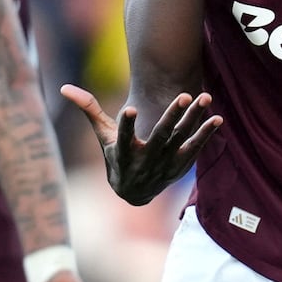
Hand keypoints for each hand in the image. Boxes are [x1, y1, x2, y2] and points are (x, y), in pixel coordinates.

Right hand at [60, 85, 221, 205]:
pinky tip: (217, 118)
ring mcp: (164, 165)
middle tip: (184, 96)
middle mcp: (144, 161)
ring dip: (194, 120)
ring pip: (181, 140)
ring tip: (205, 98)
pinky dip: (206, 135)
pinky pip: (195, 149)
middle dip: (172, 117)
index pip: (123, 138)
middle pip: (160, 137)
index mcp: (122, 153)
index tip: (130, 109)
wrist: (134, 194)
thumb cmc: (116, 157)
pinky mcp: (179, 167)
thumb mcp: (102, 136)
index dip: (126, 125)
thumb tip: (63, 87)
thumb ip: (88, 109)